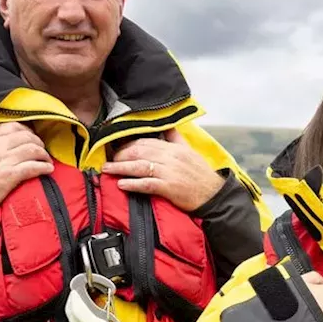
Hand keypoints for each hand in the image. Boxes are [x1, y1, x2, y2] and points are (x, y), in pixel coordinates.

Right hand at [0, 122, 53, 206]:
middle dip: (38, 143)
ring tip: (47, 160)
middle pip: (27, 137)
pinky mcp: (11, 175)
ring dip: (44, 155)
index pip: (13, 127)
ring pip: (33, 150)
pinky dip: (44, 167)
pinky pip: (33, 167)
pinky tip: (48, 169)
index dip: (27, 131)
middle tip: (42, 150)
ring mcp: (6, 160)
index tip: (31, 138)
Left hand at [102, 129, 225, 210]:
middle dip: (120, 155)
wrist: (214, 195)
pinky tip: (121, 184)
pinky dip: (133, 184)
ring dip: (120, 167)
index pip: (146, 141)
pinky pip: (147, 184)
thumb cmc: (201, 175)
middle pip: (139, 152)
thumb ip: (175, 138)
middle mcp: (171, 157)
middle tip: (109, 159)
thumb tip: (167, 126)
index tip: (117, 149)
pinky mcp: (170, 188)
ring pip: (140, 166)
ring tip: (108, 169)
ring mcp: (170, 172)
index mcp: (174, 148)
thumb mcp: (189, 151)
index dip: (128, 144)